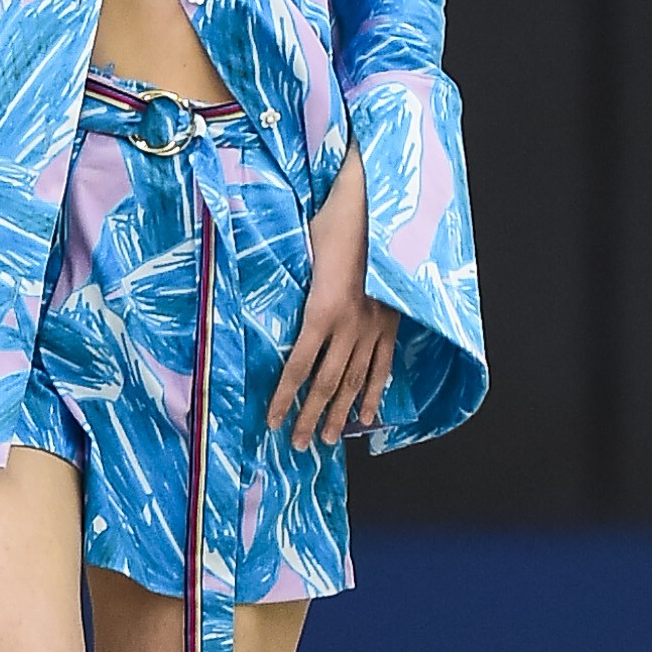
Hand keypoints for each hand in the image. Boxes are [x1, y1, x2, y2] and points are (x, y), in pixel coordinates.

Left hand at [266, 148, 398, 449]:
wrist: (381, 206)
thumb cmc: (334, 220)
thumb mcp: (301, 250)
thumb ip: (288, 282)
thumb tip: (258, 299)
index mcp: (322, 309)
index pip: (298, 366)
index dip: (284, 397)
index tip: (272, 422)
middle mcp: (350, 325)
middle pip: (327, 383)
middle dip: (310, 415)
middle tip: (299, 445)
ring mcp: (375, 326)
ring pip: (356, 380)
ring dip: (340, 412)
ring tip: (327, 439)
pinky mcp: (392, 322)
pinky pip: (383, 364)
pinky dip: (375, 392)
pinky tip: (367, 415)